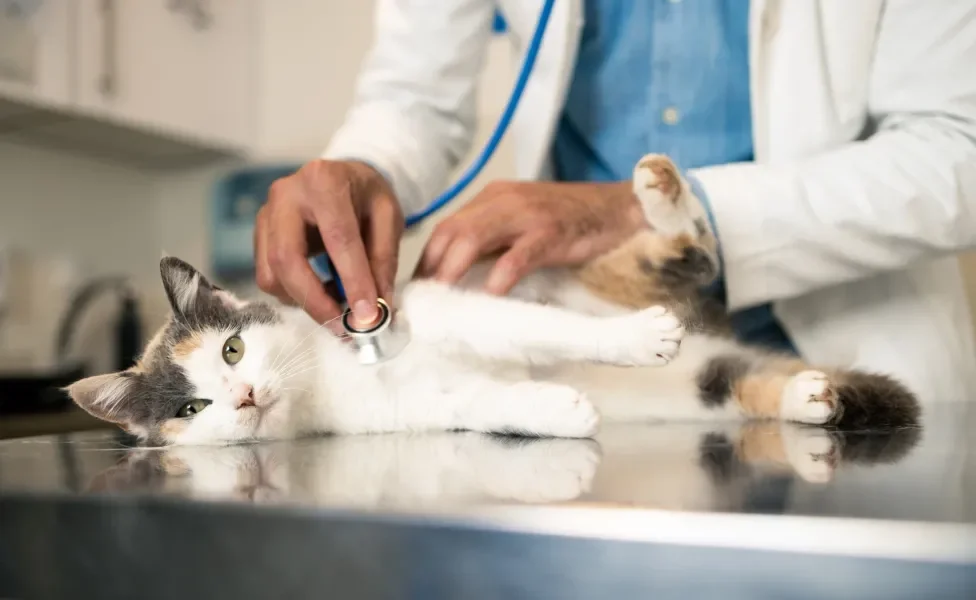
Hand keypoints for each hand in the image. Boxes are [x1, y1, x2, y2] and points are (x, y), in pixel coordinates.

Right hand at [254, 160, 403, 327]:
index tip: (368, 315)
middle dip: (315, 301)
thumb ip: (383, 260)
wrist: (342, 177)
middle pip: (287, 259)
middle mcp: (286, 194)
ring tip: (337, 306)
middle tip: (342, 327)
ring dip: (303, 301)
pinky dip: (294, 293)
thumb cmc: (366, 195)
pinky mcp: (259, 233)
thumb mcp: (388, 218)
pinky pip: (268, 275)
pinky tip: (321, 292)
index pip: (338, 239)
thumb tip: (377, 308)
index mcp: (324, 181)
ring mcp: (266, 214)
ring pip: (271, 273)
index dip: (353, 280)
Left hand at [416, 180, 644, 293]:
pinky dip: (499, 276)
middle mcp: (502, 200)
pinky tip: (489, 296)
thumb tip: (460, 277)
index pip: (446, 227)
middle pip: (450, 232)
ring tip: (440, 301)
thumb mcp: (523, 223)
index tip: (416, 290)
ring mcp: (525, 215)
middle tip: (420, 302)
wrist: (619, 207)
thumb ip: (494, 242)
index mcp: (492, 197)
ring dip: (451, 271)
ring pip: (473, 239)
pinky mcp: (550, 233)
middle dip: (430, 268)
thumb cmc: (571, 220)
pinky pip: (516, 256)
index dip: (427, 260)